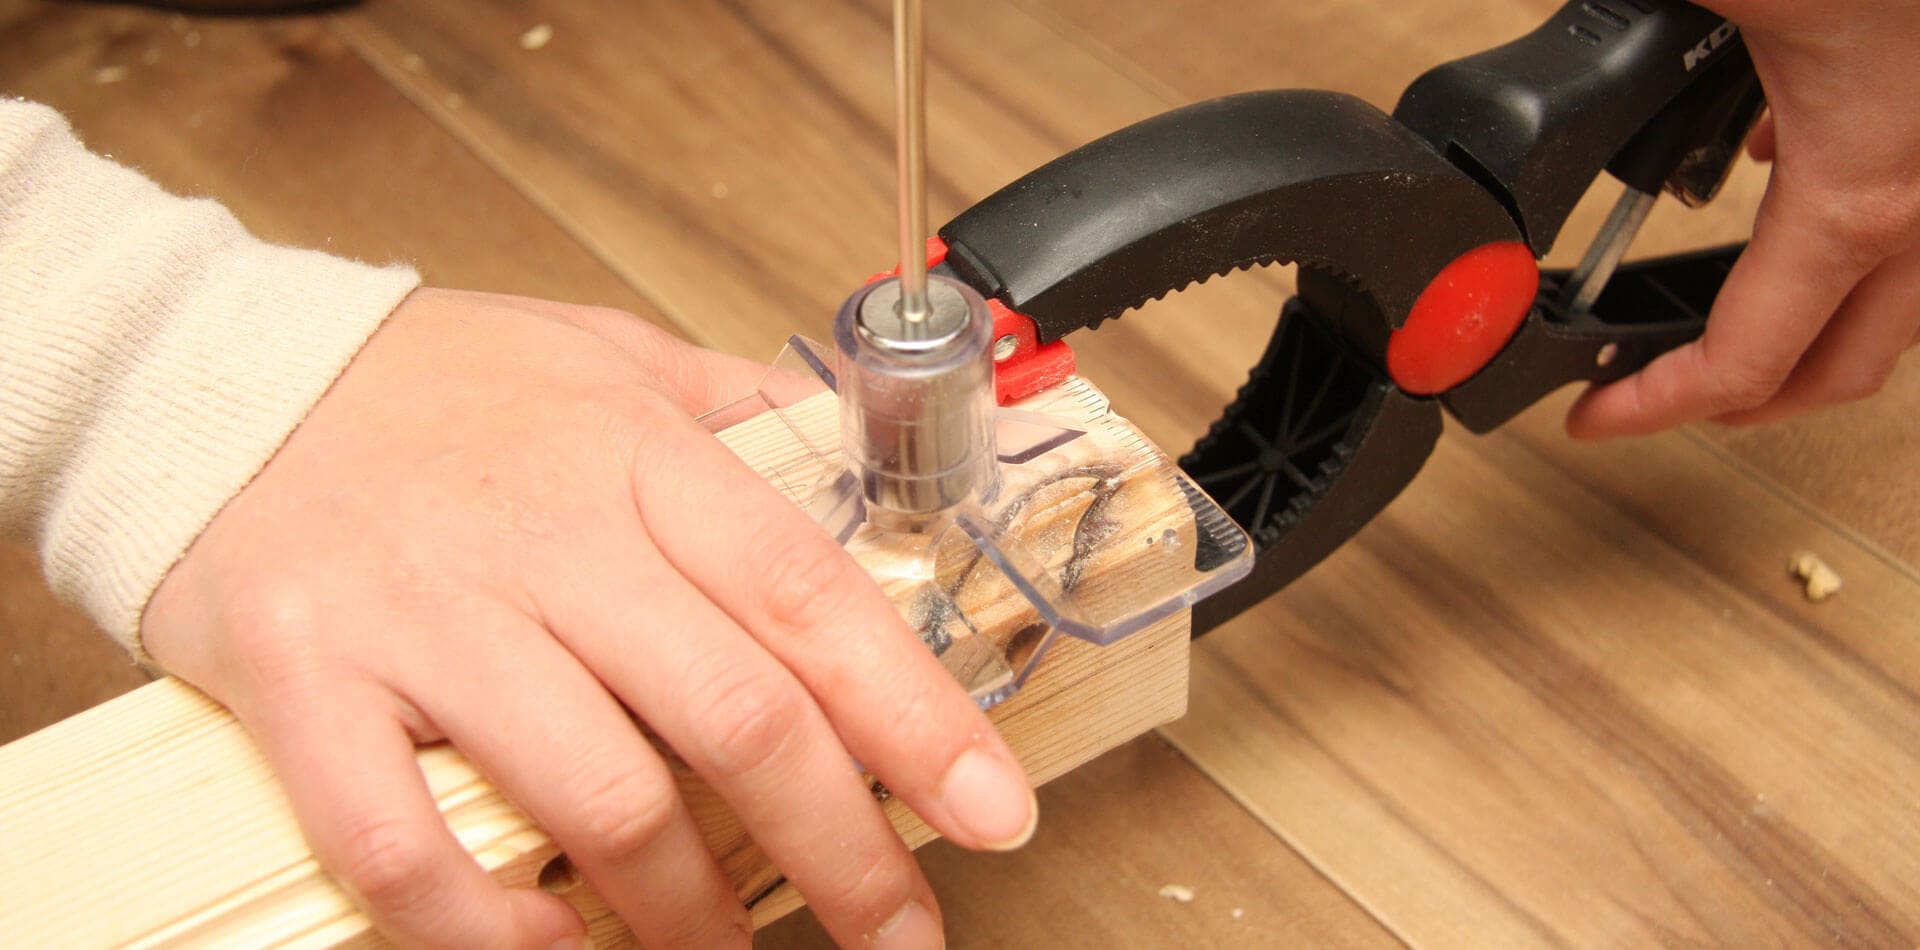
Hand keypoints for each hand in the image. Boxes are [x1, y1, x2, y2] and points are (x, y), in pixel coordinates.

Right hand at [142, 289, 1034, 947]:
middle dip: (842, 849)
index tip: (996, 809)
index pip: (811, 599)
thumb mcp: (604, 352)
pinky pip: (403, 844)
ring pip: (598, 796)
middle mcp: (547, 540)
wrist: (208, 374)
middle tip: (902, 934)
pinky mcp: (307, 685)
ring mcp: (424, 618)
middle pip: (736, 718)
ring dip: (685, 910)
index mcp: (638, 460)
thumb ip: (732, 408)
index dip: (917, 716)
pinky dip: (484, 925)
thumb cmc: (428, 381)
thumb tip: (855, 449)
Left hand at [1567, 0, 1919, 436]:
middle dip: (1743, 403)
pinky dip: (1847, 240)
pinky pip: (1915, 226)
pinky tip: (1787, 171)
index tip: (1594, 419)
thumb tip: (1538, 78)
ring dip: (1809, 329)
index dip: (1657, 407)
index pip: (1747, 366)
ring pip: (1898, 307)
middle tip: (1656, 398)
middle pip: (1841, 367)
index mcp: (1861, 197)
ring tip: (1715, 316)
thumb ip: (1628, 32)